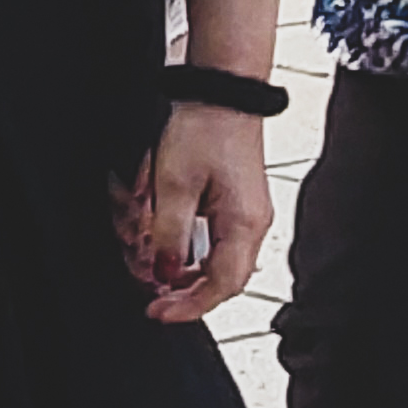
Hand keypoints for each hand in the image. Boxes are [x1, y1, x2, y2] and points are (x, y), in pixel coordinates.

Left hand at [116, 102, 277, 322]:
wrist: (220, 95)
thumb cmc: (203, 131)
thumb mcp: (173, 185)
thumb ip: (171, 235)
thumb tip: (167, 274)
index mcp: (244, 224)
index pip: (221, 285)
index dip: (189, 305)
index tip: (158, 312)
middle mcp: (253, 224)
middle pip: (223, 280)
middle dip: (187, 294)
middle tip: (154, 300)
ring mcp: (248, 215)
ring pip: (219, 263)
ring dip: (187, 274)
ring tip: (155, 275)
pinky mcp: (237, 206)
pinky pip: (217, 243)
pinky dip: (192, 253)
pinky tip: (170, 250)